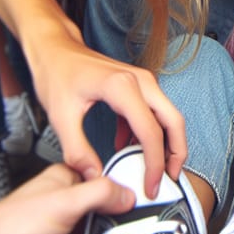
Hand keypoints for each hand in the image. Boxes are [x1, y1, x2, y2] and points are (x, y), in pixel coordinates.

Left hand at [28, 20, 186, 197]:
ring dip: (167, 144)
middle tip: (169, 179)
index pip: (151, 131)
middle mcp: (140, 81)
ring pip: (168, 116)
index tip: (150, 185)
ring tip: (156, 170)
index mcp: (123, 87)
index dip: (154, 163)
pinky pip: (155, 112)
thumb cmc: (58, 73)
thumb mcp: (61, 116)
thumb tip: (95, 177)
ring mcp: (143, 82)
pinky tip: (130, 148)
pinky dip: (151, 133)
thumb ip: (78, 151)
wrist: (56, 49)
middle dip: (176, 153)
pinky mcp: (139, 86)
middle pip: (173, 120)